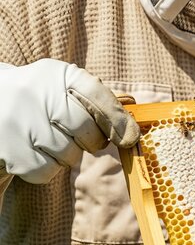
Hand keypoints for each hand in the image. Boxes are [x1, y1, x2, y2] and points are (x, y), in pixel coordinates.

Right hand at [0, 59, 139, 183]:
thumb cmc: (42, 102)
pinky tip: (36, 154)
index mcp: (56, 73)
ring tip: (53, 143)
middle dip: (93, 141)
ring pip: (67, 153)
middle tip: (85, 140)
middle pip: (85, 128)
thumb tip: (132, 131)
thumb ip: (99, 103)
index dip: (117, 118)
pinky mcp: (6, 148)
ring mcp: (16, 120)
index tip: (130, 137)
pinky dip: (47, 169)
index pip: (96, 94)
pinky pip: (45, 171)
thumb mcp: (65, 90)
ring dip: (68, 156)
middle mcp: (33, 92)